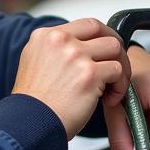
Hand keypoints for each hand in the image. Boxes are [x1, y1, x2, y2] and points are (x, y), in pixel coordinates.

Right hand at [13, 19, 129, 138]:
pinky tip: (109, 99)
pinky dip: (119, 86)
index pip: (85, 25)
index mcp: (46, 36)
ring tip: (112, 87)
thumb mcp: (34, 64)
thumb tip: (80, 47)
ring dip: (120, 68)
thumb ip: (55, 51)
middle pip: (102, 31)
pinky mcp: (89, 74)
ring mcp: (76, 55)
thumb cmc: (34, 104)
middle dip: (114, 49)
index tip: (104, 52)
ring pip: (114, 48)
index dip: (100, 38)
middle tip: (115, 66)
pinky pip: (118, 71)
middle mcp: (60, 41)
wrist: (29, 124)